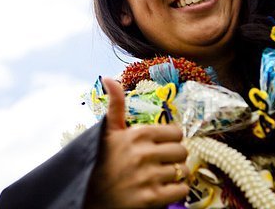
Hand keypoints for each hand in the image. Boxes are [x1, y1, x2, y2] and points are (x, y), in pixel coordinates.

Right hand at [84, 78, 188, 208]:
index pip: (175, 132)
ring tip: (160, 176)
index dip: (171, 139)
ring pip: (182, 171)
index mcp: (137, 135)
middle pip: (182, 151)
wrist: (91, 198)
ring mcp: (148, 177)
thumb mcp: (109, 131)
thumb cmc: (103, 162)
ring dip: (175, 175)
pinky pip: (181, 190)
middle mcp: (144, 154)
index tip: (161, 145)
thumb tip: (109, 77)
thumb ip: (115, 104)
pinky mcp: (152, 199)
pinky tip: (162, 189)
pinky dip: (176, 191)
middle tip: (162, 162)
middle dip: (174, 157)